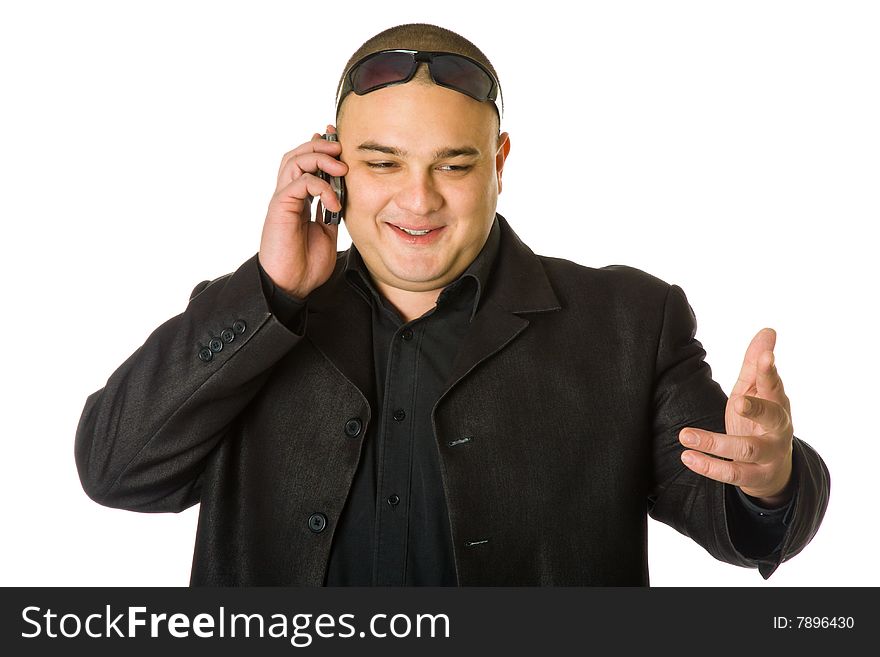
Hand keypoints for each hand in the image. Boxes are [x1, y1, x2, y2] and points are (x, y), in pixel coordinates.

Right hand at [258, 124, 347, 298]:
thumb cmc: (307, 264)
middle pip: (297, 155)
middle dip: (320, 146)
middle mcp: (288, 196)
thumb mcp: (328, 233)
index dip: (320, 149)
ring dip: (319, 158)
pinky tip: (334, 202)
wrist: (292, 286)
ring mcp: (282, 200)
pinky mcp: (280, 208)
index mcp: (299, 200)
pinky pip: (299, 183)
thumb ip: (332, 212)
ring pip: (294, 161)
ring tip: (341, 168)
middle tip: (341, 148)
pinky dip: (321, 187)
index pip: (306, 164)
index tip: (339, 139)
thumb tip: (343, 196)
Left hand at [678, 328, 794, 506]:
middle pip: (772, 418)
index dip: (770, 371)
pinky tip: (687, 457)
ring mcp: (768, 455)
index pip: (774, 385)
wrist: (774, 469)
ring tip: (684, 435)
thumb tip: (768, 330)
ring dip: (714, 443)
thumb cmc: (759, 420)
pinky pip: (732, 474)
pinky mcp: (755, 477)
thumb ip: (756, 364)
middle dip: (756, 409)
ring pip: (746, 450)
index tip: (766, 357)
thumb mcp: (755, 391)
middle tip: (738, 401)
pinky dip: (709, 467)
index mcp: (776, 403)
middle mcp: (778, 429)